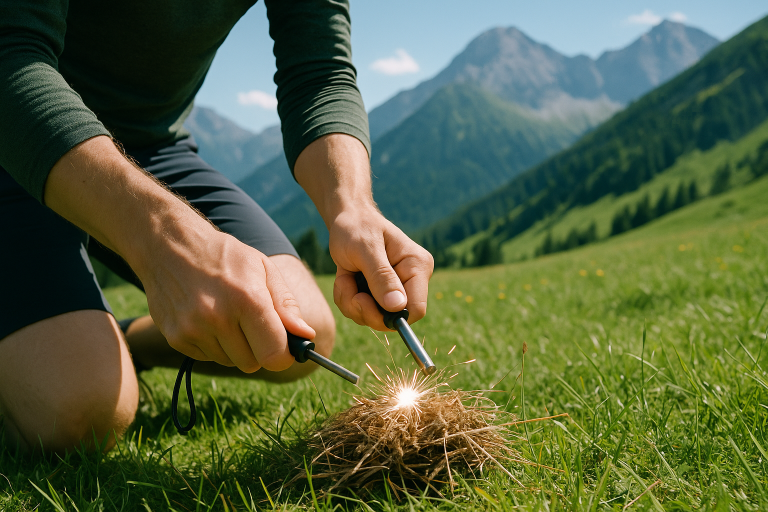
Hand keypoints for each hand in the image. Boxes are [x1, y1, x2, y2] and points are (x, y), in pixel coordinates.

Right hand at [140, 229, 315, 370]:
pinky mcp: (176, 338)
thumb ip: (286, 305)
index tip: (285, 346)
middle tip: (253, 324)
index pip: (275, 354)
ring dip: (236, 348)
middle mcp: (218, 318)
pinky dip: (214, 345)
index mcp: (247, 299)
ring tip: (228, 315)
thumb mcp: (263, 268)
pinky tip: (209, 319)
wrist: (169, 245)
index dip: (284, 355)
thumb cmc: (224, 255)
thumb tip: (306, 335)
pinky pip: (208, 358)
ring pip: (231, 362)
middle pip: (253, 363)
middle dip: (259, 349)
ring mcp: (193, 330)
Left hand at [294, 134, 433, 330]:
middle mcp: (411, 280)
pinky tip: (345, 278)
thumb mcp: (366, 249)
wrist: (345, 219)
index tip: (362, 300)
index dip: (390, 315)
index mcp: (417, 267)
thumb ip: (381, 277)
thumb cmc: (356, 227)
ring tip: (345, 275)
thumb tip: (398, 307)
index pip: (416, 310)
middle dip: (364, 307)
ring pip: (375, 318)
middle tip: (347, 284)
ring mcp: (396, 289)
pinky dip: (348, 299)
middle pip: (393, 319)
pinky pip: (364, 313)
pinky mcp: (381, 294)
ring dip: (352, 302)